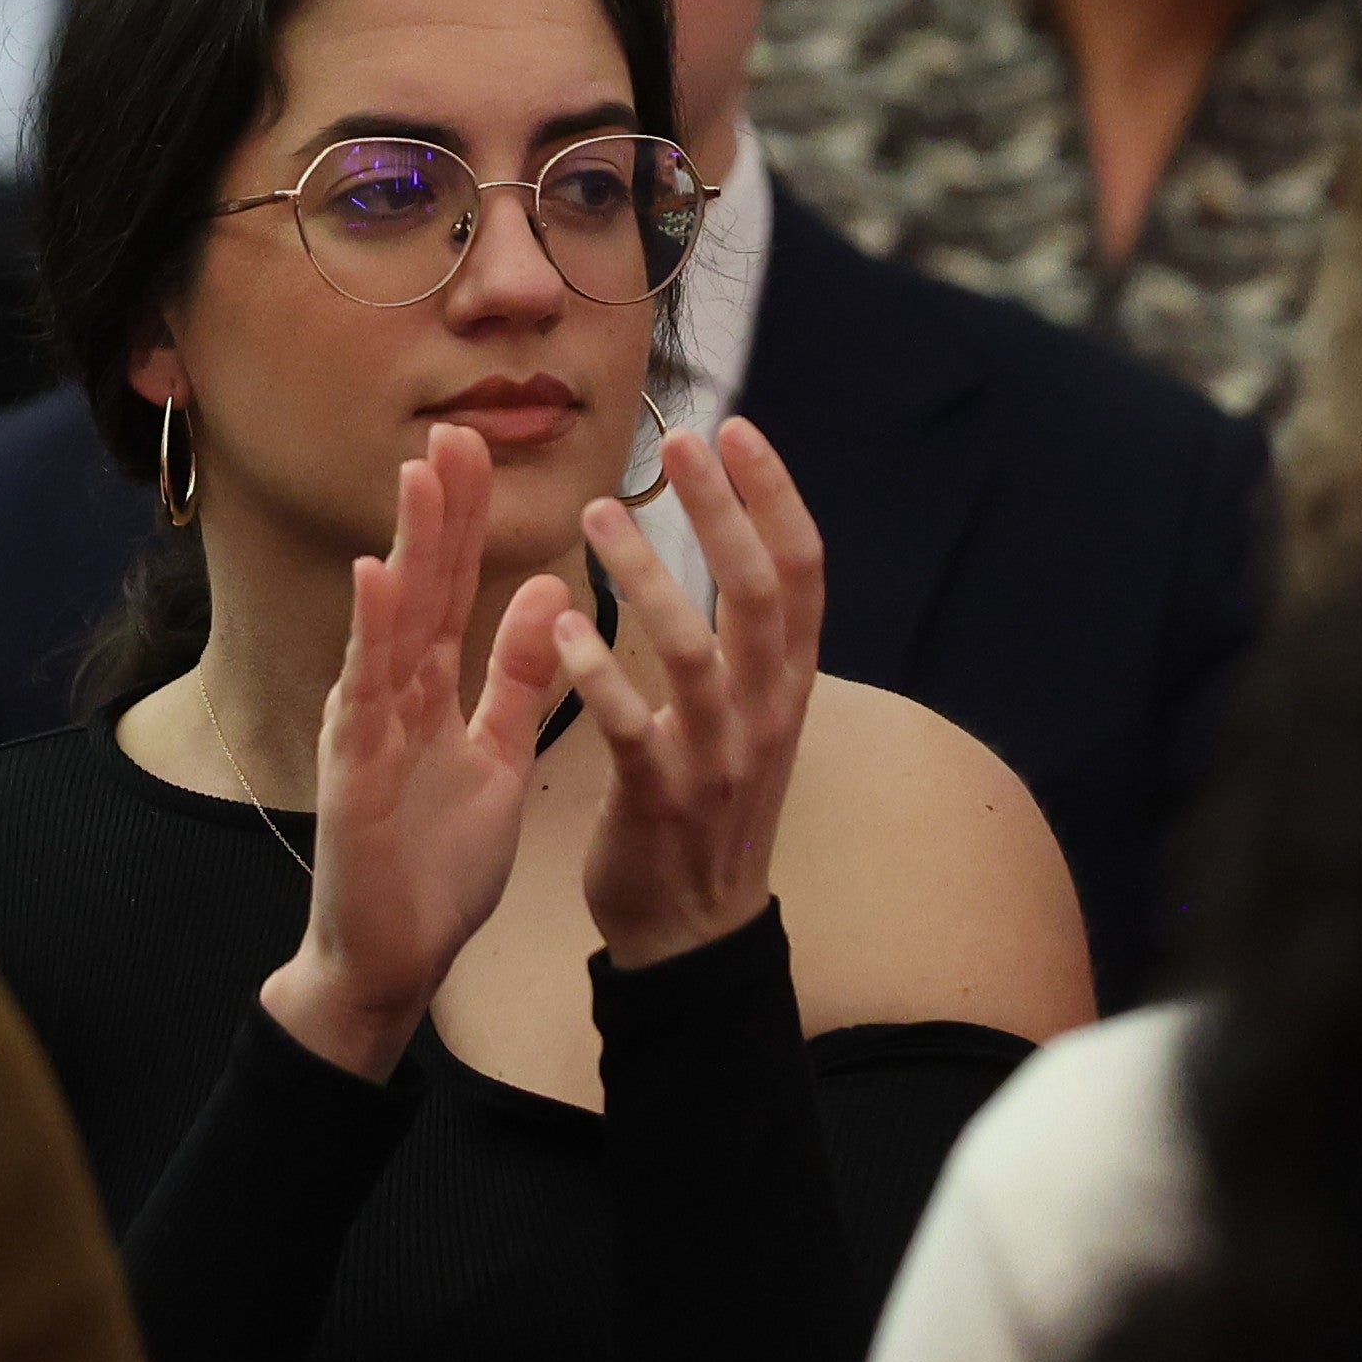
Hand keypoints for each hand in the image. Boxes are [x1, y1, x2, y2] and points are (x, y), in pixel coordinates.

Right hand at [260, 427, 563, 1078]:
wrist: (392, 960)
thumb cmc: (435, 865)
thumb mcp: (497, 754)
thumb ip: (517, 677)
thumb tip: (546, 590)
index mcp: (427, 690)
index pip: (448, 587)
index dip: (463, 519)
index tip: (476, 445)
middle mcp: (389, 694)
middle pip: (417, 585)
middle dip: (436, 508)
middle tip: (451, 427)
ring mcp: (366, 728)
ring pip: (390, 621)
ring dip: (406, 544)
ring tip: (420, 473)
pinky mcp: (354, 771)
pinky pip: (366, 693)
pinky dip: (371, 633)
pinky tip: (377, 577)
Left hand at [562, 422, 831, 971]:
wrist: (694, 930)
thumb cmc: (710, 805)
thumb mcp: (752, 716)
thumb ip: (748, 641)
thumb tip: (742, 544)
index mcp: (787, 683)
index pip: (801, 572)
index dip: (775, 497)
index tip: (737, 431)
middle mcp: (766, 712)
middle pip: (757, 594)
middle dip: (721, 512)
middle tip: (678, 444)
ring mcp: (718, 758)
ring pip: (694, 650)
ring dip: (648, 576)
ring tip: (598, 513)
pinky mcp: (660, 798)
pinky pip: (631, 727)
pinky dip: (597, 673)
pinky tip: (561, 626)